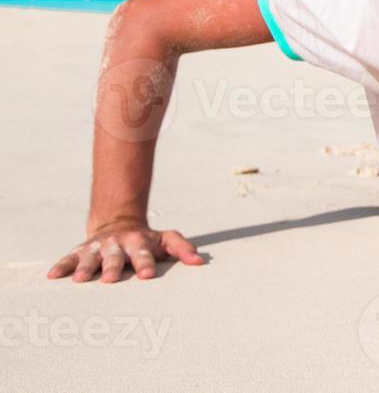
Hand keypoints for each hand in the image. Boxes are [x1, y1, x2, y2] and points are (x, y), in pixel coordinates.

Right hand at [47, 219, 204, 283]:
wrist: (119, 223)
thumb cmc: (147, 240)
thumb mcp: (166, 240)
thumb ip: (183, 249)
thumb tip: (200, 263)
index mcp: (139, 243)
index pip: (144, 255)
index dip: (145, 264)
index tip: (146, 276)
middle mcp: (117, 244)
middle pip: (115, 257)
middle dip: (112, 267)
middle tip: (109, 280)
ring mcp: (97, 247)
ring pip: (90, 257)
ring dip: (85, 268)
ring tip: (79, 280)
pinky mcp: (81, 251)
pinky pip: (69, 258)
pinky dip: (61, 266)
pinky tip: (52, 276)